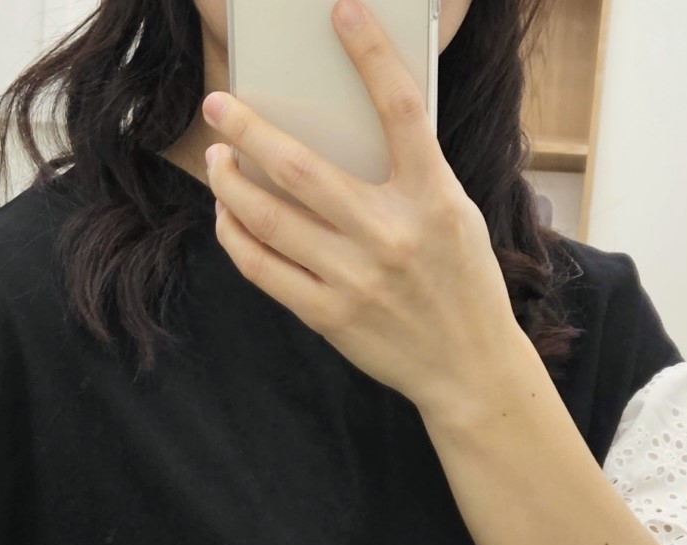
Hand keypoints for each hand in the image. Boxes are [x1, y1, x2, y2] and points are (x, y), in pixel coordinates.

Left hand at [200, 0, 523, 418]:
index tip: (340, 12)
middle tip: (218, 104)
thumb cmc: (462, 281)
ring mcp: (355, 279)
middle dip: (249, 129)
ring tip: (216, 159)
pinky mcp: (329, 316)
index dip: (370, 53)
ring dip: (231, 183)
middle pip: (301, 168)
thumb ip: (411, 174)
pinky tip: (226, 215)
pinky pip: (264, 269)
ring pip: (269, 219)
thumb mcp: (455, 214)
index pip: (400, 108)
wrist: (470, 368)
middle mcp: (391, 234)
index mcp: (433, 196)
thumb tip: (346, 129)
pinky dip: (236, 237)